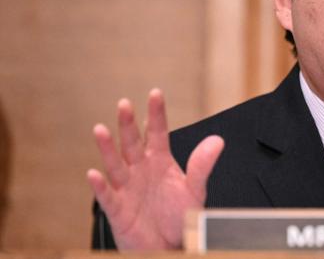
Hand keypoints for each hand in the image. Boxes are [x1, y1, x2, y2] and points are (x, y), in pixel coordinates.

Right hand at [87, 89, 223, 249]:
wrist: (170, 245)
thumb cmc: (179, 215)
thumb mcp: (195, 189)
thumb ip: (203, 165)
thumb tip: (217, 141)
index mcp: (160, 160)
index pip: (157, 132)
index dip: (156, 114)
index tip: (156, 93)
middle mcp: (141, 169)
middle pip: (132, 143)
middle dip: (128, 124)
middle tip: (124, 104)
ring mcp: (127, 187)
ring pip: (115, 164)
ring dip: (107, 148)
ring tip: (100, 129)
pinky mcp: (118, 209)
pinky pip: (108, 195)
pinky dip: (100, 186)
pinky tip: (94, 174)